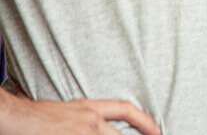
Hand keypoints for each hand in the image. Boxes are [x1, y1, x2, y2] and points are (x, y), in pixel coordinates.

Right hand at [0, 90, 159, 134]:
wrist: (16, 118)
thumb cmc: (38, 116)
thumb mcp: (69, 111)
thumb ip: (89, 119)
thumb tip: (103, 128)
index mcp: (89, 108)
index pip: (125, 109)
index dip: (145, 120)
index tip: (157, 131)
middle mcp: (89, 119)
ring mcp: (80, 133)